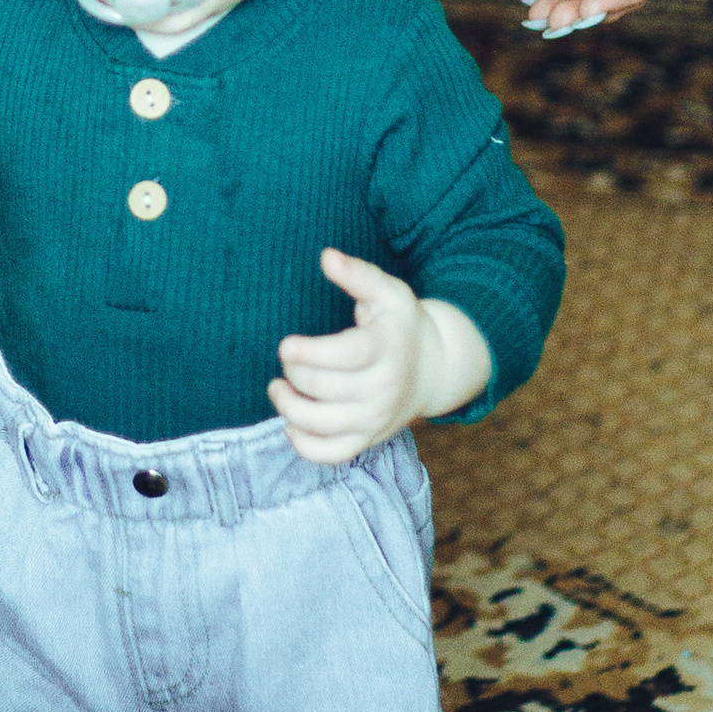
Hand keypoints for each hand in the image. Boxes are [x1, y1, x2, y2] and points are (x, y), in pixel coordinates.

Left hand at [271, 249, 485, 461]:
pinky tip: (291, 424)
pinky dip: (305, 446)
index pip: (346, 357)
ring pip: (324, 425)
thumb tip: (327, 256)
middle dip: (296, 372)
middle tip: (289, 357)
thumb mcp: (387, 292)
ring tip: (278, 388)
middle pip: (326, 389)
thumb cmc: (400, 325)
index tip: (285, 344)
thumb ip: (358, 274)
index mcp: (386, 349)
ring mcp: (376, 418)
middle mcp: (383, 389)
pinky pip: (332, 455)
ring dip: (290, 408)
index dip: (311, 352)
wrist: (434, 367)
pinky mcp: (368, 439)